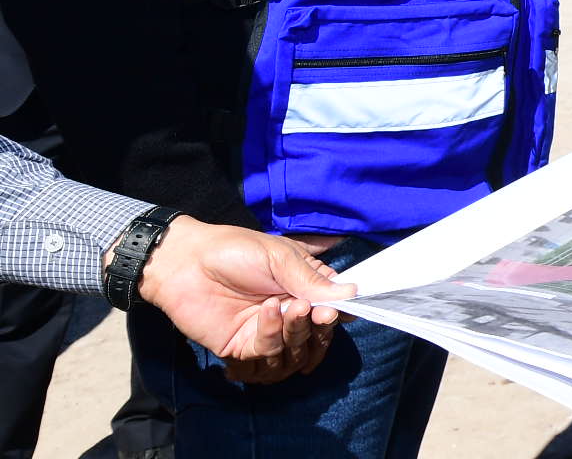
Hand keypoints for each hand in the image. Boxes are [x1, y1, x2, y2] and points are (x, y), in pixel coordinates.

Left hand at [133, 217, 352, 383]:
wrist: (185, 263)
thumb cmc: (235, 251)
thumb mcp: (280, 258)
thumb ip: (313, 281)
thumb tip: (354, 294)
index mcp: (304, 286)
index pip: (334, 305)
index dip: (342, 310)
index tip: (343, 309)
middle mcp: (289, 311)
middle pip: (319, 334)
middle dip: (322, 326)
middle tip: (320, 312)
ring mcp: (267, 332)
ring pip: (297, 350)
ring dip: (298, 332)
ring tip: (292, 308)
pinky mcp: (243, 348)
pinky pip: (268, 353)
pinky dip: (273, 334)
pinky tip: (266, 311)